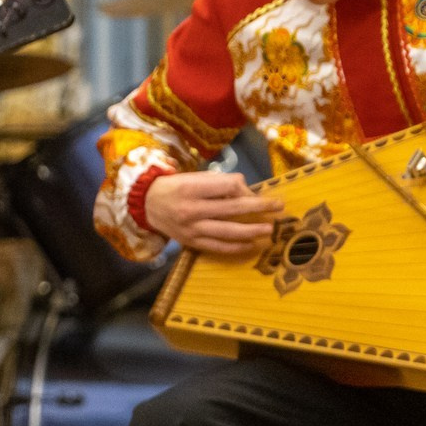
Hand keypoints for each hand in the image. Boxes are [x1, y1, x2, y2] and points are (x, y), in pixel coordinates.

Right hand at [147, 170, 285, 253]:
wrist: (146, 205)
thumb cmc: (176, 187)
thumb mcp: (194, 178)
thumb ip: (220, 184)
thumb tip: (247, 192)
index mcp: (192, 188)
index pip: (228, 187)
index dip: (245, 189)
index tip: (255, 192)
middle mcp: (191, 209)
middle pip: (232, 209)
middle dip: (260, 207)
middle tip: (278, 206)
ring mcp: (192, 229)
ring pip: (228, 231)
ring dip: (252, 231)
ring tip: (269, 229)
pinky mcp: (191, 243)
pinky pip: (218, 247)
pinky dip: (237, 247)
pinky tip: (252, 244)